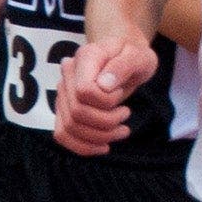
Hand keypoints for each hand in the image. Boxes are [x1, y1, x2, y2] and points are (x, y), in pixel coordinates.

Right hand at [53, 33, 155, 155]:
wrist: (124, 56)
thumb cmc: (132, 55)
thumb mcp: (138, 56)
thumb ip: (122, 66)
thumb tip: (103, 86)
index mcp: (85, 58)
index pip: (84, 91)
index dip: (105, 102)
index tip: (120, 94)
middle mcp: (68, 76)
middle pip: (77, 113)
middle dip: (107, 122)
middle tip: (126, 114)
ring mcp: (63, 94)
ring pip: (69, 128)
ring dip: (99, 137)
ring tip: (122, 131)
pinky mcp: (64, 110)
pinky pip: (63, 135)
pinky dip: (83, 147)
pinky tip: (104, 146)